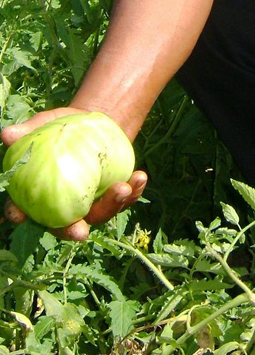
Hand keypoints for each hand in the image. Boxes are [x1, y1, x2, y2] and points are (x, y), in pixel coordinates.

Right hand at [1, 107, 147, 240]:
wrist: (95, 122)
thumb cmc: (62, 126)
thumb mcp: (46, 124)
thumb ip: (28, 131)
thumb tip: (6, 134)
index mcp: (40, 194)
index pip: (24, 208)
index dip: (18, 214)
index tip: (19, 215)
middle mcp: (65, 206)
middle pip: (65, 226)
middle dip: (72, 232)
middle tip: (81, 232)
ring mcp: (91, 204)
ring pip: (100, 214)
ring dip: (112, 205)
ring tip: (124, 188)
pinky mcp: (112, 196)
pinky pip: (125, 199)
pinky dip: (134, 191)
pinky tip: (140, 177)